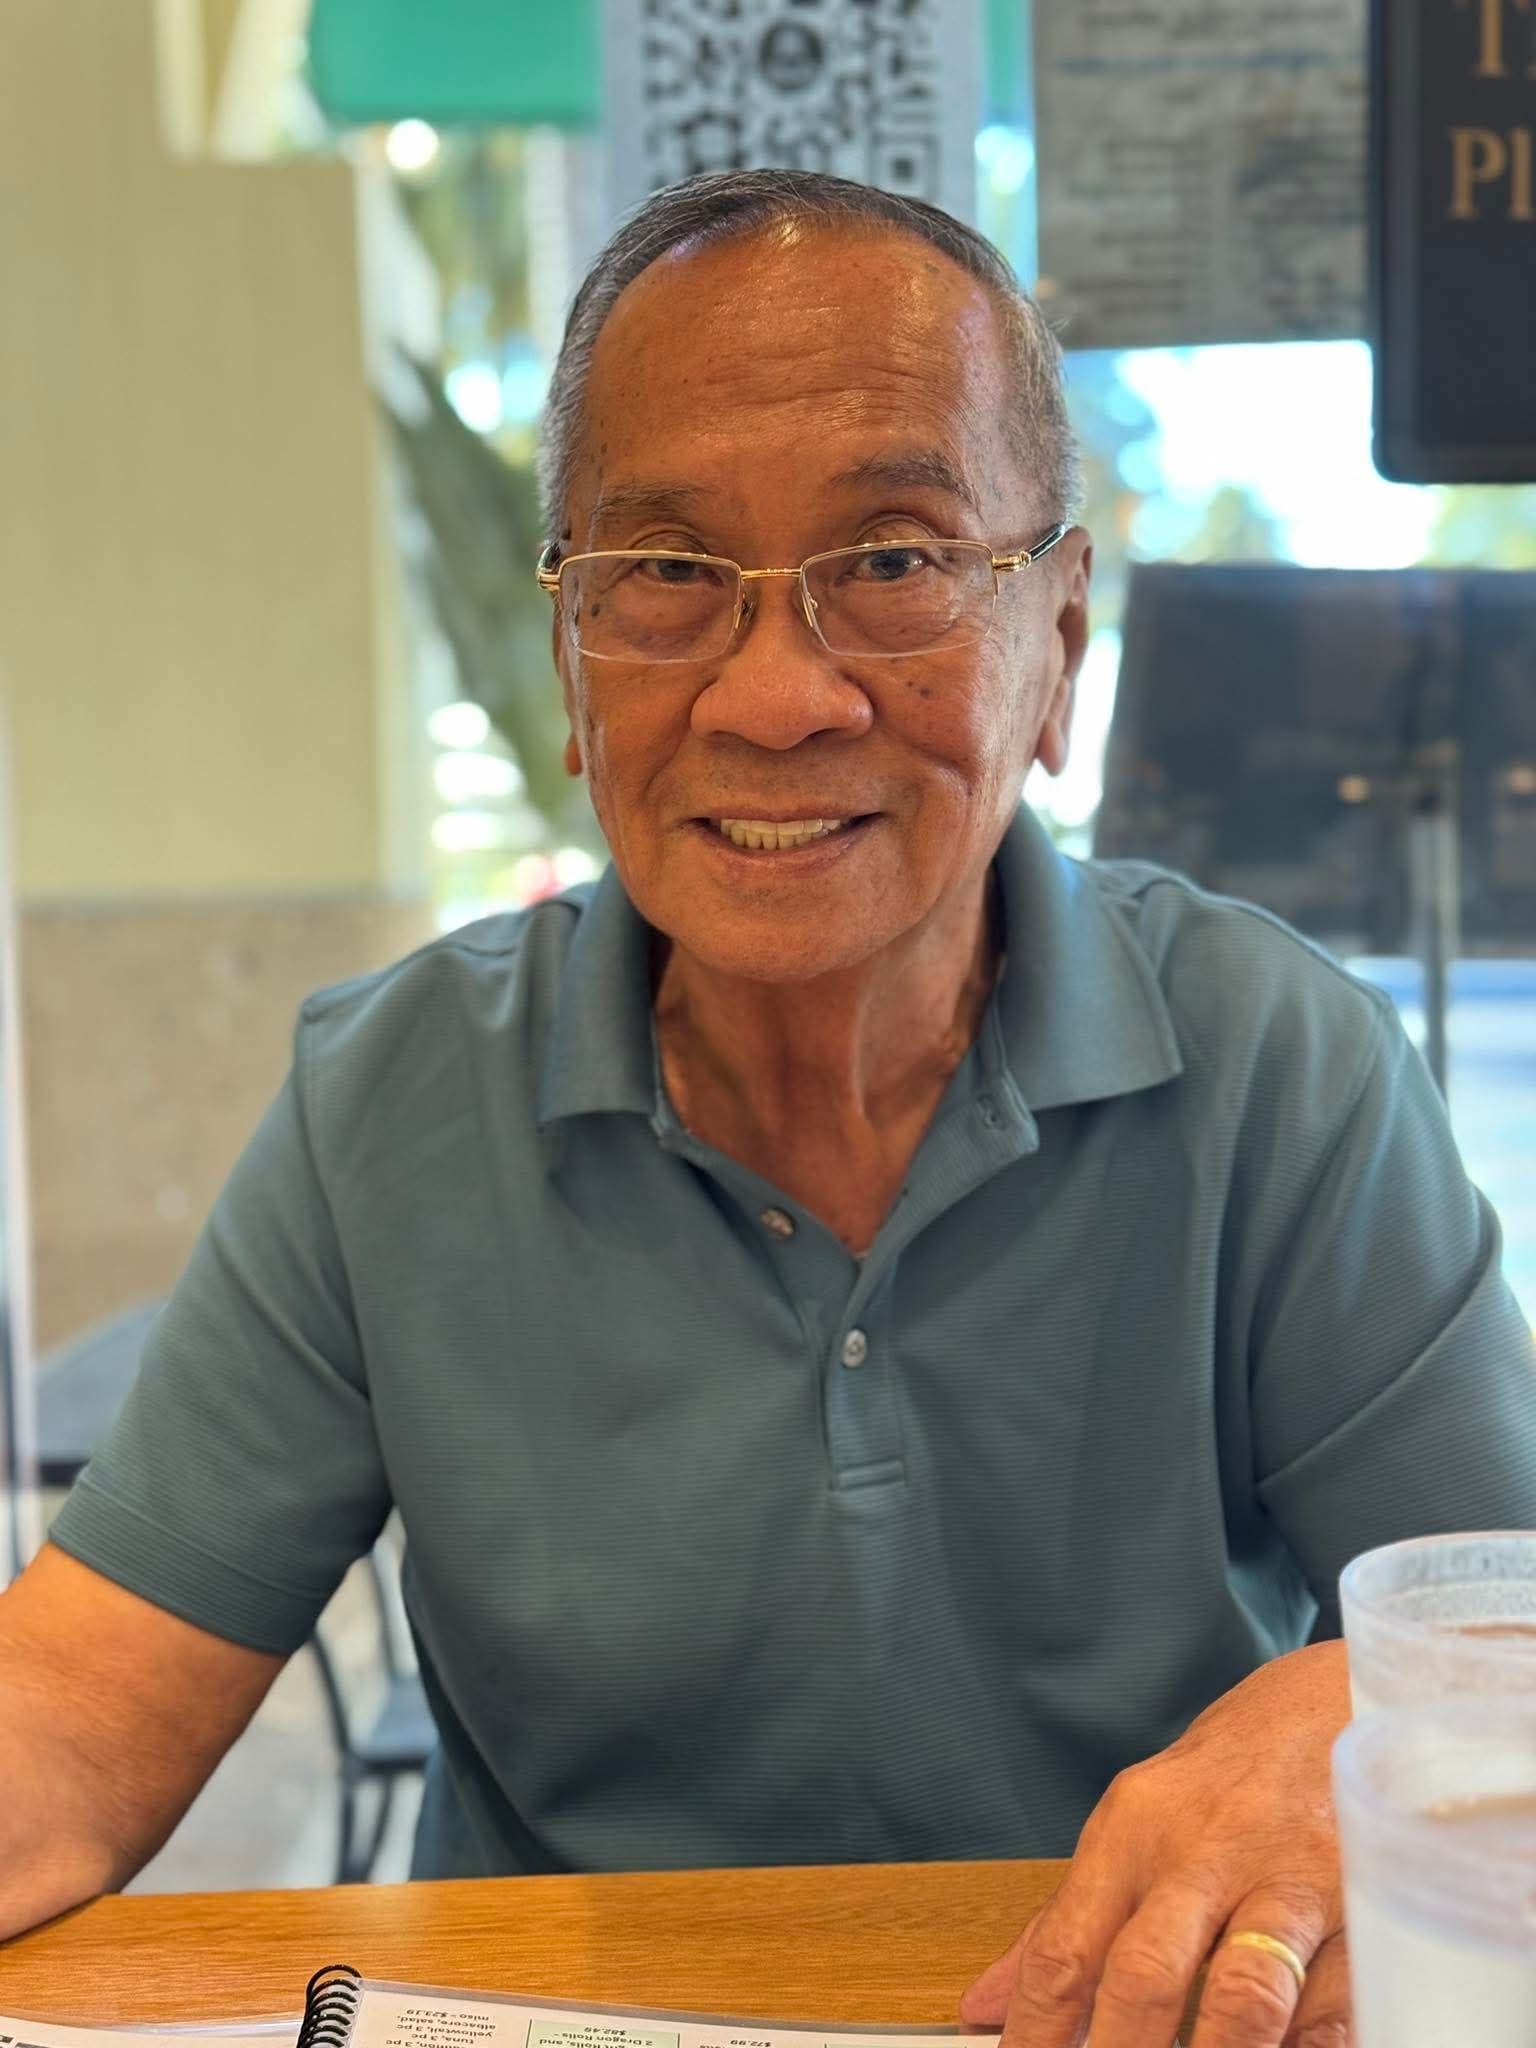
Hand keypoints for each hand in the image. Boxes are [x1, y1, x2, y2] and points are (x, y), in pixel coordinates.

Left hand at [958, 1641, 1353, 2047]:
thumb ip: (1066, 1922)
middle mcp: (1204, 1851)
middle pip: (1146, 1975)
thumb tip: (987, 2006)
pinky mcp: (1364, 1912)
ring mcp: (1288, 1882)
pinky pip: (1330, 2013)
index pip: (1066, 1947)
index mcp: (1134, 1829)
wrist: (1339, 1702)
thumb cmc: (1228, 1779)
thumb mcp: (1135, 1825)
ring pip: (1244, 1998)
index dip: (1035, 2032)